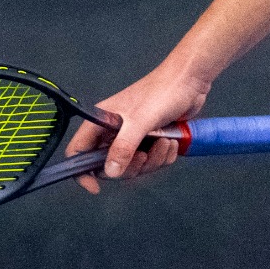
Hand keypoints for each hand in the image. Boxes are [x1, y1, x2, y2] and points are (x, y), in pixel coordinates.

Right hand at [63, 58, 213, 193]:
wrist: (190, 81)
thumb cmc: (162, 93)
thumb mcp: (140, 121)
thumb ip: (123, 147)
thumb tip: (109, 173)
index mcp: (101, 121)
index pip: (78, 150)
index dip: (82, 171)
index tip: (95, 187)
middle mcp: (114, 130)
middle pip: (110, 166)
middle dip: (131, 166)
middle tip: (145, 155)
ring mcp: (133, 136)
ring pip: (135, 166)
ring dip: (153, 160)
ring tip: (165, 142)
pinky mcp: (151, 140)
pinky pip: (153, 161)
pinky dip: (164, 156)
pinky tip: (172, 141)